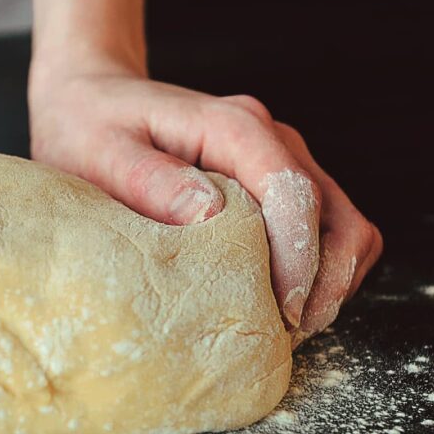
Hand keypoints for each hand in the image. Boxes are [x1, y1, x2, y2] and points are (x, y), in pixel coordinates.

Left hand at [28, 62, 381, 345]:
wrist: (93, 100)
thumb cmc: (90, 129)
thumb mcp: (102, 154)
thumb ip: (152, 182)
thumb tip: (210, 215)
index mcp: (232, 127)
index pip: (291, 191)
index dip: (297, 257)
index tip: (282, 310)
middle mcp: (270, 138)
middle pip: (335, 213)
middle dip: (325, 279)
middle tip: (287, 333)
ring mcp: (280, 160)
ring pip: (344, 226)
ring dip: (330, 280)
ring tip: (288, 328)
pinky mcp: (276, 183)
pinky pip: (327, 231)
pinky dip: (321, 271)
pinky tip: (284, 303)